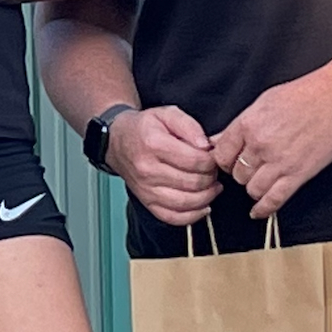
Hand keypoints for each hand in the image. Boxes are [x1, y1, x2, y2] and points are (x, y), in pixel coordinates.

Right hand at [106, 106, 221, 226]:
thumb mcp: (167, 114)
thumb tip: (206, 145)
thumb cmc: (144, 128)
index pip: (195, 160)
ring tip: (212, 186)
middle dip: (211, 177)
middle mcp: (148, 170)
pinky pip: (173, 217)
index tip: (213, 156)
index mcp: (154, 145)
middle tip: (213, 170)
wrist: (118, 142)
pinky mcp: (147, 202)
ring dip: (207, 197)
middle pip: (193, 183)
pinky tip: (203, 205)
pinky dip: (193, 215)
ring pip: (186, 202)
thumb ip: (189, 125)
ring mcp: (146, 189)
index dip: (212, 160)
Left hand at [211, 67, 331, 219]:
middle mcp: (260, 144)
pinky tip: (258, 212)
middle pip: (237, 174)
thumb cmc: (302, 95)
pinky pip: (274, 199)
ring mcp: (280, 161)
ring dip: (254, 188)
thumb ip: (238, 126)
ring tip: (260, 181)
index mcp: (248, 124)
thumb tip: (214, 141)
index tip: (230, 162)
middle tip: (250, 169)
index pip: (221, 155)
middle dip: (241, 173)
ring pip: (252, 189)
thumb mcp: (262, 103)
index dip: (224, 161)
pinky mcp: (299, 174)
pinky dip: (264, 209)